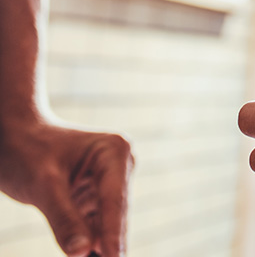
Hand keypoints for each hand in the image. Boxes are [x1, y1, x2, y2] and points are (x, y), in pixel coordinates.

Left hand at [0, 118, 132, 256]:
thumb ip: (63, 219)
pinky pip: (93, 225)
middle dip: (108, 244)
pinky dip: (88, 242)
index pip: (115, 202)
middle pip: (115, 215)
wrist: (11, 135)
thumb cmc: (25, 150)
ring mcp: (108, 182)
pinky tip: (90, 256)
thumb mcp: (42, 185)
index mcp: (115, 152)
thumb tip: (81, 253)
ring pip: (105, 224)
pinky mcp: (94, 196)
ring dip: (99, 247)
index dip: (113, 236)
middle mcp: (119, 166)